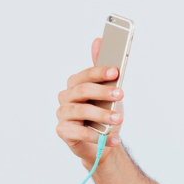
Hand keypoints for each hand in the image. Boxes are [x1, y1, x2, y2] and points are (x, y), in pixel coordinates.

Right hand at [55, 38, 125, 166]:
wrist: (101, 143)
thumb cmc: (103, 114)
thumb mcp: (107, 92)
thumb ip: (102, 70)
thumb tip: (98, 40)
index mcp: (75, 84)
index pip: (85, 75)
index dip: (99, 72)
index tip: (115, 72)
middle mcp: (66, 97)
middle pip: (82, 91)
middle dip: (103, 92)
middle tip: (121, 94)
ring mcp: (63, 114)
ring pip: (81, 111)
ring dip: (102, 115)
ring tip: (119, 119)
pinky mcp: (63, 131)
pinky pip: (79, 132)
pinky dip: (98, 136)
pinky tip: (113, 138)